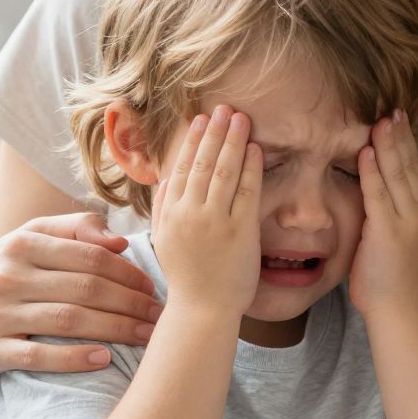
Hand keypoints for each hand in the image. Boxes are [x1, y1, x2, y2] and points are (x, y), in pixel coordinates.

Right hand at [0, 210, 161, 375]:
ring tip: (146, 338)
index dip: (127, 272)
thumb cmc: (5, 274)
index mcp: (22, 245)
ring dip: (115, 330)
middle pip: (85, 288)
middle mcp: (8, 276)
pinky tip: (103, 360)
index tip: (154, 288)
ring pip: (68, 320)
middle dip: (130, 303)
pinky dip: (73, 358)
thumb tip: (119, 241)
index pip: (89, 256)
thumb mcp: (29, 240)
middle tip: (160, 317)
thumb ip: (74, 229)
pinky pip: (38, 357)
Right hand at [151, 106, 262, 319]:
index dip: (193, 140)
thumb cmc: (186, 278)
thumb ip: (162, 208)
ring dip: (233, 141)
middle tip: (225, 108)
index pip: (182, 167)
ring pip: (224, 171)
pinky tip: (255, 149)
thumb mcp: (164, 241)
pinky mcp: (240, 232)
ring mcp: (216, 222)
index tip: (201, 119)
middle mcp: (191, 213)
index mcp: (172, 213)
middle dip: (215, 132)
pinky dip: (250, 167)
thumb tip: (167, 178)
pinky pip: (246, 192)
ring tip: (241, 118)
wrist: (202, 310)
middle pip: (203, 163)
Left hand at [348, 110, 417, 321]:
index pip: (413, 166)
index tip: (396, 116)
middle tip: (390, 106)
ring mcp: (406, 220)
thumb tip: (373, 183)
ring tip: (379, 119)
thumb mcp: (394, 233)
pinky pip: (378, 194)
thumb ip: (388, 208)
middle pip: (407, 163)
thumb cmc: (390, 273)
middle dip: (398, 134)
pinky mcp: (387, 231)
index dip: (404, 140)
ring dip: (386, 144)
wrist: (398, 306)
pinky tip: (365, 151)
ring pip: (396, 173)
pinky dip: (371, 171)